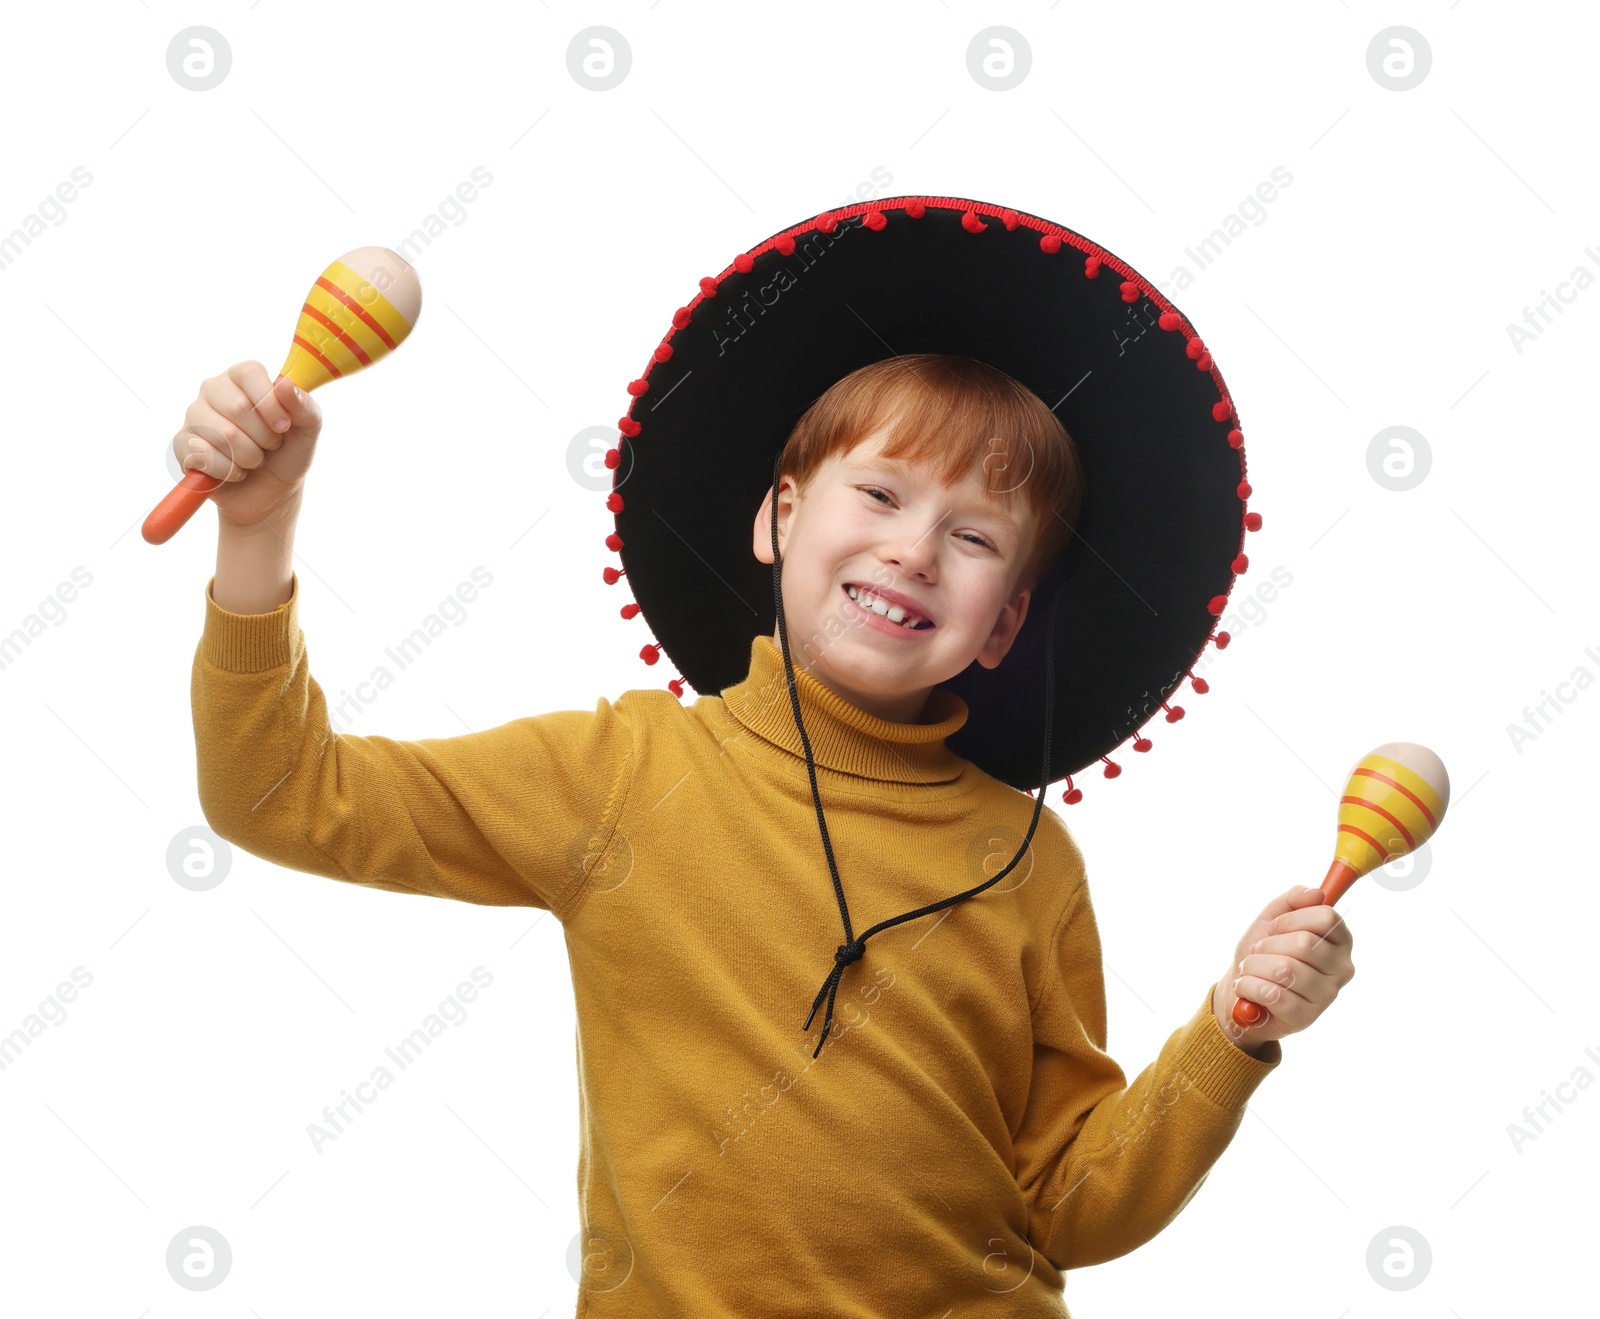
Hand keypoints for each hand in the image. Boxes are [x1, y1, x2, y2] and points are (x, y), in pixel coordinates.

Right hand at [172, 361, 322, 531]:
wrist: (272, 491)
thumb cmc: (289, 452)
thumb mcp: (309, 428)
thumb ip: (303, 404)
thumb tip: (283, 383)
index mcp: (243, 377)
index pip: (249, 373)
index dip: (269, 403)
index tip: (284, 426)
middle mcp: (214, 390)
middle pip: (236, 407)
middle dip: (264, 437)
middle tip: (271, 445)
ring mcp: (194, 415)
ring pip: (223, 435)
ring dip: (250, 457)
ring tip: (255, 459)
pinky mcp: (182, 443)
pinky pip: (203, 456)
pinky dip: (230, 472)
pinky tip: (236, 471)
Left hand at [1211, 884, 1354, 1053]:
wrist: (1242, 990)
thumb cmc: (1262, 953)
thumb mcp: (1272, 919)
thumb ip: (1293, 901)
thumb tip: (1316, 893)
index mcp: (1339, 941)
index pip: (1326, 918)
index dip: (1291, 919)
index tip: (1273, 927)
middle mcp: (1341, 969)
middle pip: (1304, 943)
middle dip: (1267, 945)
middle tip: (1257, 952)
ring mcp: (1326, 995)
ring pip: (1285, 969)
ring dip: (1254, 966)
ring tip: (1250, 970)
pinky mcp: (1306, 1017)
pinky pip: (1273, 994)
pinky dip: (1249, 986)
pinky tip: (1247, 987)